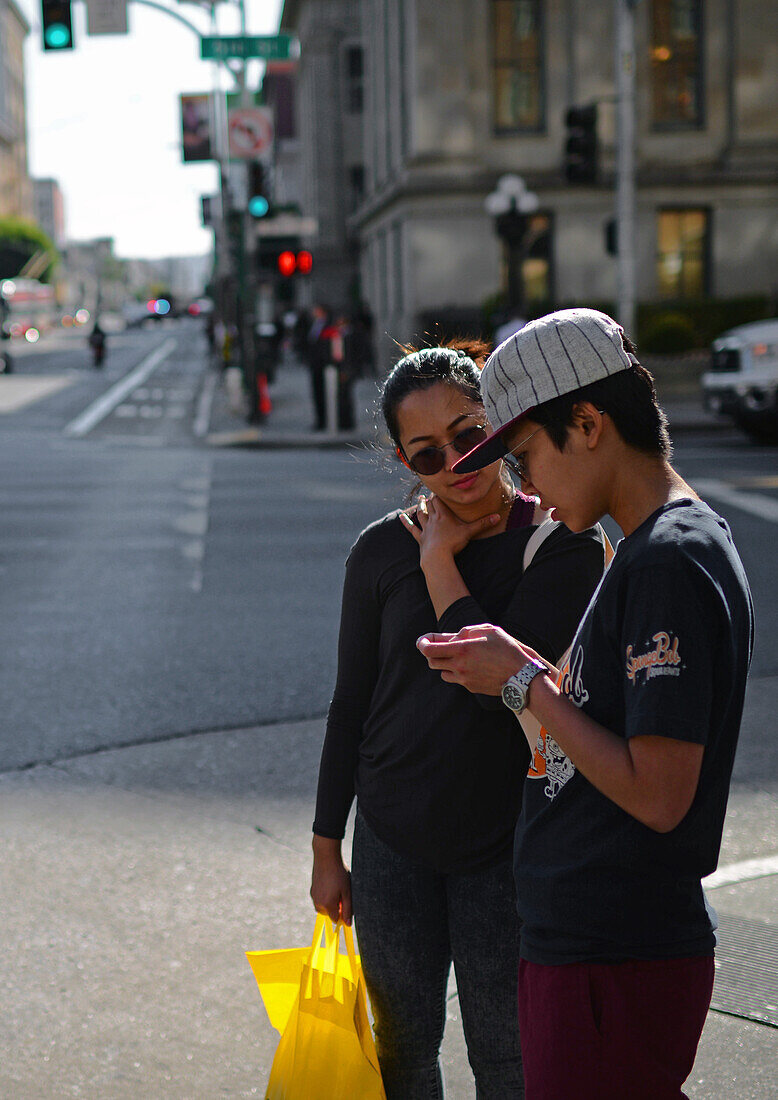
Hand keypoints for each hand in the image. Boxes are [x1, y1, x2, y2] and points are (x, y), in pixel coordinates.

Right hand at [311, 837, 352, 924]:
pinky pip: (319, 898)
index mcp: (327, 904)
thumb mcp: (347, 892)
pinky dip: (325, 896)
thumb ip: (348, 909)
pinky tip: (331, 884)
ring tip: (336, 889)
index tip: (347, 904)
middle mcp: (318, 902)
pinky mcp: (312, 889)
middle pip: (328, 913)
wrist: (326, 857)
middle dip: (335, 908)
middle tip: (342, 894)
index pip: (335, 919)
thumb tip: (348, 924)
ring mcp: (314, 895)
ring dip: (330, 902)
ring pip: (323, 906)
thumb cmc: (339, 874)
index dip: (343, 914)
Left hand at [399, 496, 499, 565]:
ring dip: (420, 506)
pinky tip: (400, 517)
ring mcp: (425, 529)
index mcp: (443, 515)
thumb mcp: (469, 532)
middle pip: (430, 505)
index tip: (441, 488)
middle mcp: (433, 519)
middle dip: (431, 498)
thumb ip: (483, 524)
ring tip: (420, 500)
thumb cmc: (453, 543)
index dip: (440, 494)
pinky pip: (412, 529)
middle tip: (431, 492)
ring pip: (421, 514)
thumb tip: (497, 517)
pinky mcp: (420, 538)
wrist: (437, 557)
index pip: (440, 500)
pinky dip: (406, 522)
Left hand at [417, 623, 546, 695]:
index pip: (429, 650)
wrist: (521, 676)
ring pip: (442, 672)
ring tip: (458, 656)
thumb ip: (467, 631)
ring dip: (445, 663)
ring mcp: (464, 679)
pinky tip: (471, 666)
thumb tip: (453, 637)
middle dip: (432, 653)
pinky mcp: (470, 688)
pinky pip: (456, 679)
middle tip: (440, 647)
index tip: (422, 641)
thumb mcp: (489, 631)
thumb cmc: (507, 650)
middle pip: (431, 662)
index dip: (422, 644)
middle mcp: (460, 666)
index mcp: (462, 649)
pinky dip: (457, 672)